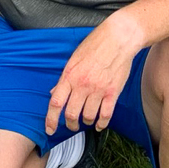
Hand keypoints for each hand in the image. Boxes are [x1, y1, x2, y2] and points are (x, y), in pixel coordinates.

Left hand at [44, 12, 140, 135]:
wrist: (118, 38)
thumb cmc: (95, 44)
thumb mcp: (74, 59)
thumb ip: (64, 78)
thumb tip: (54, 92)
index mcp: (70, 75)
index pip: (56, 102)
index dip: (51, 119)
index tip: (50, 129)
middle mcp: (82, 84)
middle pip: (71, 113)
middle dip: (70, 124)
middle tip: (72, 125)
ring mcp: (98, 89)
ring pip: (88, 116)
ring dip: (86, 122)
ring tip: (87, 121)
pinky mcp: (113, 92)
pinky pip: (106, 115)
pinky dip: (101, 123)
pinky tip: (99, 124)